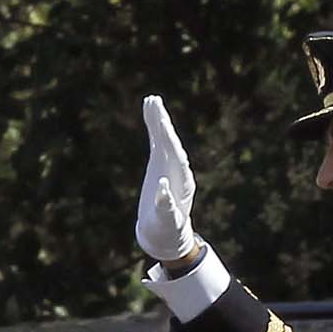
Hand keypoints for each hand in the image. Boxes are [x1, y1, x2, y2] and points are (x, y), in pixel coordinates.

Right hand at [136, 96, 196, 261]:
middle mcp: (179, 168)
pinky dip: (152, 125)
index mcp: (184, 182)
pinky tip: (149, 108)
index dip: (170, 141)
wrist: (164, 231)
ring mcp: (169, 163)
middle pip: (171, 142)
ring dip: (157, 119)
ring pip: (164, 137)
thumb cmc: (167, 229)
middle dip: (163, 124)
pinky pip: (156, 140)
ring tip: (151, 100)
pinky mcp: (160, 162)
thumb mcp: (167, 220)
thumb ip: (167, 206)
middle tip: (155, 104)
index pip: (178, 157)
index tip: (162, 125)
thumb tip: (163, 187)